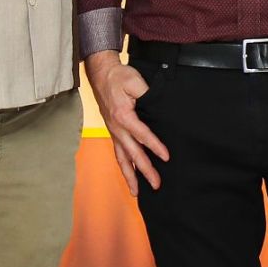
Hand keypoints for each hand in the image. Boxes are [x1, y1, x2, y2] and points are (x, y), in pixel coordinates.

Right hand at [84, 50, 168, 195]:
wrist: (101, 73)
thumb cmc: (119, 77)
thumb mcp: (135, 81)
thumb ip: (147, 95)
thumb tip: (158, 107)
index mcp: (123, 116)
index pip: (142, 135)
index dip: (155, 146)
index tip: (166, 157)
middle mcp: (116, 128)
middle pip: (132, 153)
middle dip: (144, 171)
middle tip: (156, 185)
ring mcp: (113, 132)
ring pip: (121, 158)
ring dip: (130, 176)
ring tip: (137, 192)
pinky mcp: (113, 132)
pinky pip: (118, 153)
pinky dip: (123, 166)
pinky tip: (129, 175)